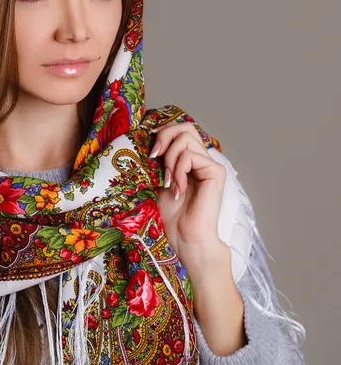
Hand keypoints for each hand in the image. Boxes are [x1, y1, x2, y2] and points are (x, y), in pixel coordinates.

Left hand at [150, 122, 226, 271]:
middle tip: (154, 156)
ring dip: (170, 159)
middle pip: (185, 127)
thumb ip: (161, 160)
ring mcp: (210, 164)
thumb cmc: (173, 215)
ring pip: (186, 139)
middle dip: (165, 137)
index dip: (163, 133)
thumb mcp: (160, 180)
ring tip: (168, 181)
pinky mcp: (215, 172)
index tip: (150, 150)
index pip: (180, 130)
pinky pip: (190, 156)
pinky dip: (178, 171)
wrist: (185, 237)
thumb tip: (151, 139)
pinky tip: (178, 190)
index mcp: (190, 160)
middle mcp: (202, 159)